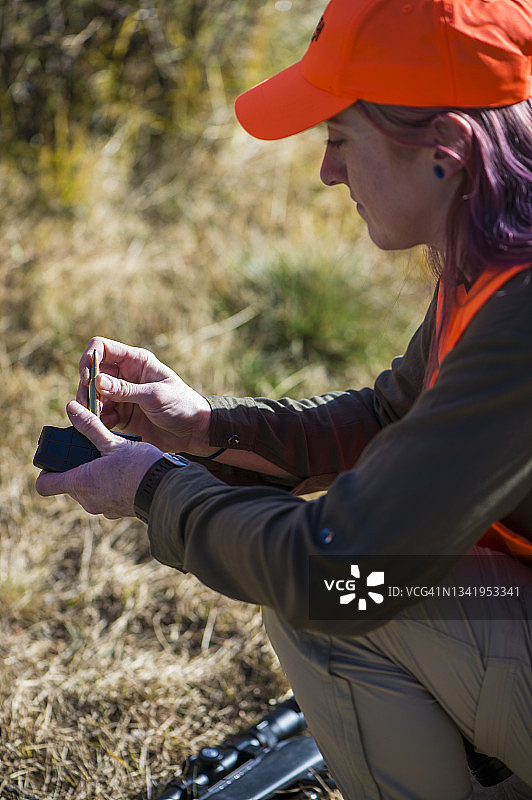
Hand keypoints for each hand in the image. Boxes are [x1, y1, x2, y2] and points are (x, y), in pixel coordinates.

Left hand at [35, 401, 162, 518]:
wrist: (166, 489)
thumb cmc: (139, 466)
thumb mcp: (113, 442)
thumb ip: (90, 427)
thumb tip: (71, 408)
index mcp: (81, 483)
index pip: (45, 485)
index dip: (46, 471)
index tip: (57, 459)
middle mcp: (88, 500)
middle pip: (69, 485)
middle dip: (77, 468)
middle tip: (91, 451)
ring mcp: (103, 508)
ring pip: (88, 491)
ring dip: (94, 477)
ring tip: (111, 461)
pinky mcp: (118, 511)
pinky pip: (105, 498)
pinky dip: (109, 486)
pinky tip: (124, 473)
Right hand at [77, 337, 211, 453]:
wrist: (194, 431)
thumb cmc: (182, 405)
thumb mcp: (155, 396)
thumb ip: (125, 390)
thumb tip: (97, 382)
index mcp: (135, 361)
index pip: (102, 348)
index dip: (89, 359)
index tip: (87, 378)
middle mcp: (125, 375)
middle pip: (92, 373)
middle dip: (86, 388)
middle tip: (88, 404)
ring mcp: (121, 395)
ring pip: (92, 395)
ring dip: (89, 406)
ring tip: (95, 418)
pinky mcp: (121, 415)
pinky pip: (100, 415)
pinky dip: (98, 421)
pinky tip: (105, 427)